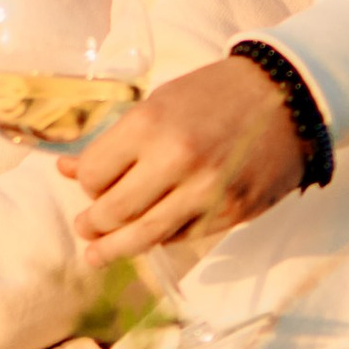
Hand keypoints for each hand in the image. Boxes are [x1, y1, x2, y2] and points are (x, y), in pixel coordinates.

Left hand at [59, 57, 299, 263]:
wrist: (283, 97)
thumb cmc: (213, 94)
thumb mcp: (158, 103)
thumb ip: (115, 140)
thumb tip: (65, 169)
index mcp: (149, 123)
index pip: (93, 173)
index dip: (84, 183)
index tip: (86, 185)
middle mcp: (175, 159)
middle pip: (114, 210)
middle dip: (93, 223)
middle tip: (84, 228)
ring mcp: (205, 191)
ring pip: (145, 235)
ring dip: (115, 248)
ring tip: (95, 254)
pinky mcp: (230, 212)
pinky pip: (183, 236)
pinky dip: (161, 238)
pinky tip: (149, 237)